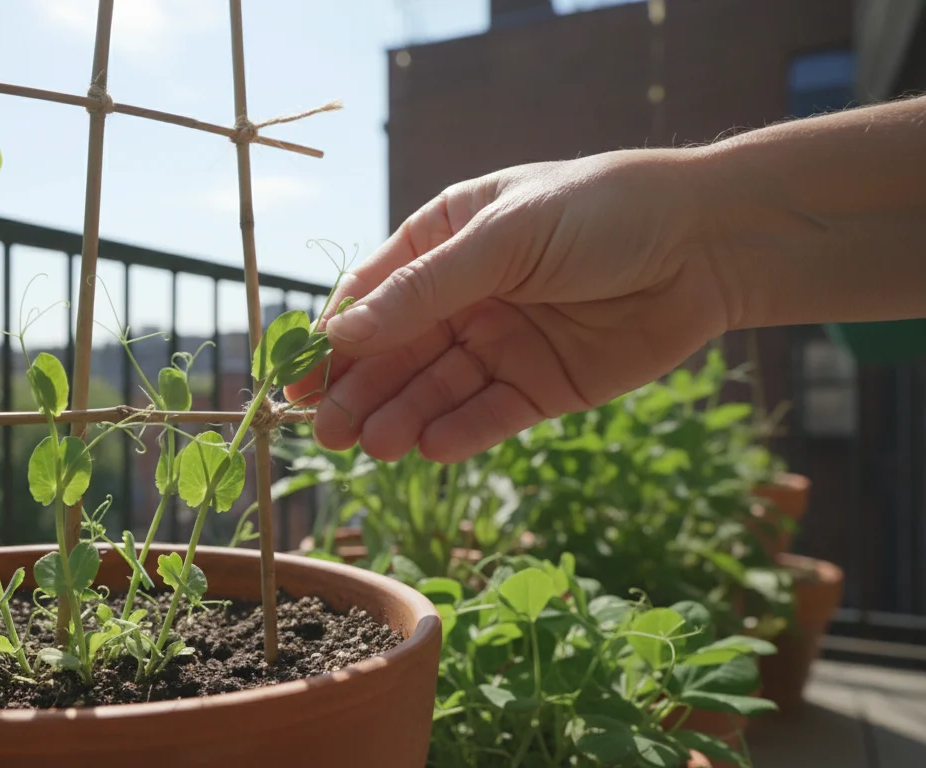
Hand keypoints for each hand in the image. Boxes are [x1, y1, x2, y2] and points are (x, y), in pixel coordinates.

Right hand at [285, 149, 735, 462]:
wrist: (708, 243)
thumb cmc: (602, 211)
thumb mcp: (505, 237)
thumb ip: (426, 288)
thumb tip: (344, 333)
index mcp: (444, 240)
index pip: (372, 294)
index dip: (334, 338)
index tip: (298, 377)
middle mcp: (465, 295)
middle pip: (397, 351)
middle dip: (361, 390)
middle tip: (326, 432)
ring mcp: (501, 342)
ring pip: (436, 389)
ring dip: (402, 417)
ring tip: (373, 447)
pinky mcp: (541, 386)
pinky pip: (488, 414)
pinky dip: (459, 432)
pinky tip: (428, 448)